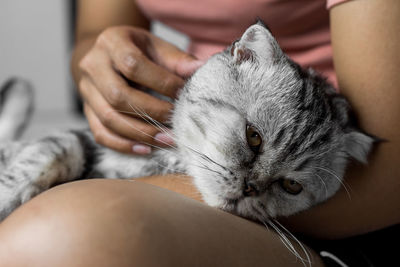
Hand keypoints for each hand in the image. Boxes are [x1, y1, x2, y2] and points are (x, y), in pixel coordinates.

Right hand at [78, 26, 202, 153]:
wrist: (108, 55)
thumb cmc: (138, 51)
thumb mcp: (157, 47)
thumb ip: (177, 60)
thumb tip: (200, 69)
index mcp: (111, 42)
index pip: (133, 65)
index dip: (160, 82)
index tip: (183, 95)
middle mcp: (93, 66)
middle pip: (117, 95)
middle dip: (151, 112)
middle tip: (176, 123)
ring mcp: (87, 90)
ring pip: (108, 118)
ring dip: (141, 134)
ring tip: (168, 140)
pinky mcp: (88, 111)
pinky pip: (101, 133)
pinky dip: (123, 145)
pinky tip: (146, 149)